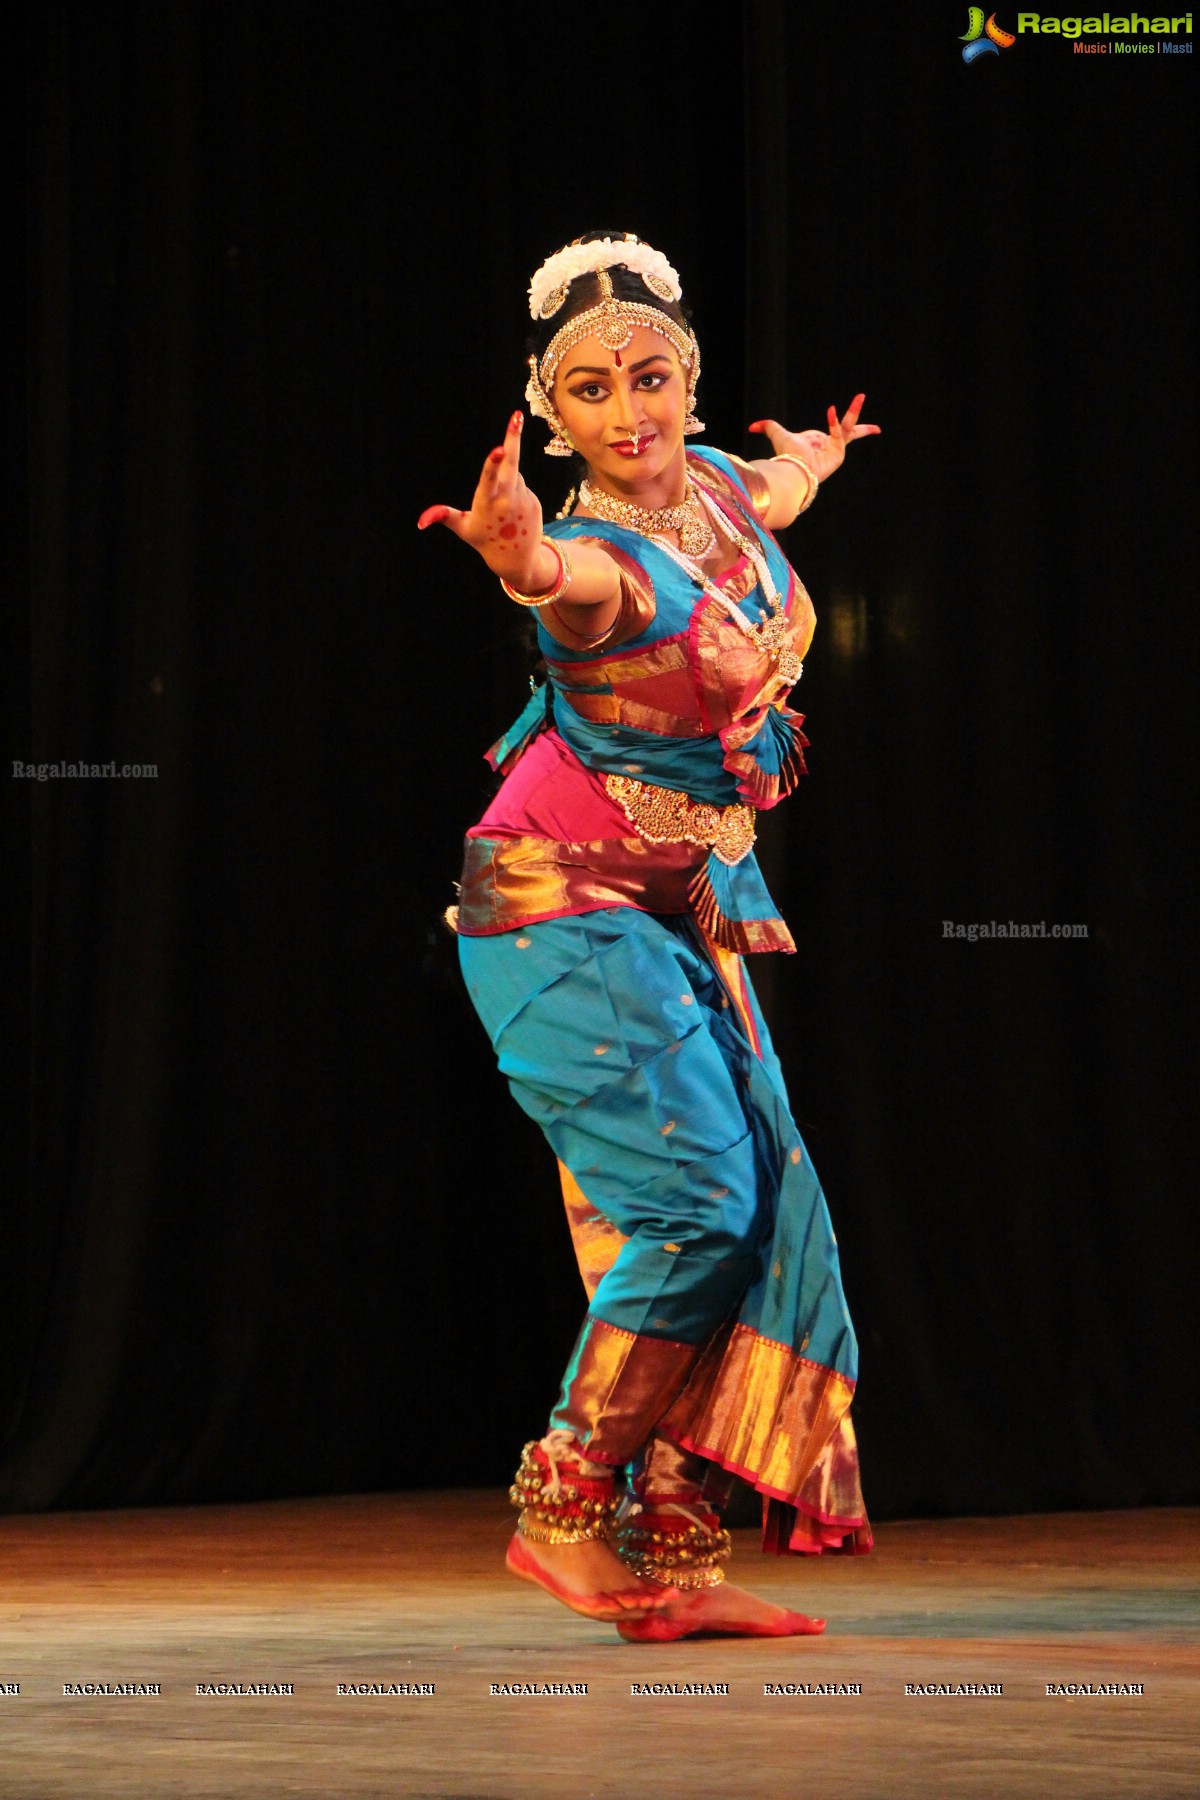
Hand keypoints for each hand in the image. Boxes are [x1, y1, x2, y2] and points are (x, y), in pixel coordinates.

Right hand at [417, 411, 548, 588]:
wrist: (517, 559)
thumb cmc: (484, 541)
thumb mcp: (463, 529)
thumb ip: (444, 517)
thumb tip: (422, 521)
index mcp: (487, 504)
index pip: (489, 480)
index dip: (493, 464)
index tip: (499, 449)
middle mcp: (507, 501)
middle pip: (511, 464)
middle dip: (512, 438)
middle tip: (516, 416)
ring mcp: (523, 500)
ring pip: (514, 475)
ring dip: (507, 481)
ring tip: (502, 506)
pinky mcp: (534, 501)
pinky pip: (522, 485)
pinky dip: (516, 490)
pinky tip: (513, 510)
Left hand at [748, 393, 879, 482]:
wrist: (792, 470)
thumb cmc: (787, 455)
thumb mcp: (778, 435)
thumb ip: (767, 427)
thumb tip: (752, 426)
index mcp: (819, 442)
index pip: (834, 429)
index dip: (836, 421)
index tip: (833, 409)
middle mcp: (830, 446)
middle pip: (850, 431)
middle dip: (861, 423)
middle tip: (877, 424)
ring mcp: (836, 451)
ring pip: (849, 428)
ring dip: (854, 411)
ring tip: (861, 396)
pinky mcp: (838, 455)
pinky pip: (838, 433)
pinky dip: (833, 422)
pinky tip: (830, 410)